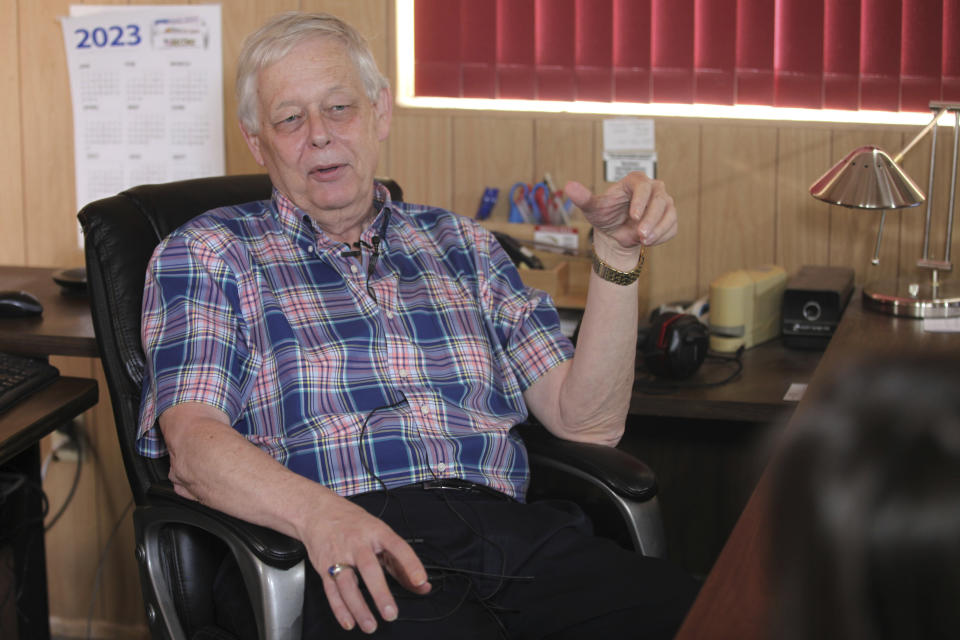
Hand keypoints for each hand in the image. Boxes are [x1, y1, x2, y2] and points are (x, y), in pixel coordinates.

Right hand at [298, 495, 430, 632]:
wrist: (319, 512)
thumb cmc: (355, 524)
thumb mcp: (381, 535)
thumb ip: (401, 562)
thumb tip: (422, 586)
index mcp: (376, 532)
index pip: (397, 547)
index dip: (410, 563)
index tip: (421, 580)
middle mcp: (357, 543)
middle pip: (369, 569)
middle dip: (380, 593)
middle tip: (391, 613)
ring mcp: (338, 555)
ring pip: (348, 584)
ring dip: (359, 607)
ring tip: (371, 625)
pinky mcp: (324, 567)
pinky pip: (331, 591)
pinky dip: (340, 609)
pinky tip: (350, 621)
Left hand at [564, 172, 677, 257]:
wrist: (613, 233)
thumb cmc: (604, 215)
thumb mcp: (592, 208)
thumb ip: (583, 197)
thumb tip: (568, 186)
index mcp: (635, 181)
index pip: (643, 186)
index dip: (640, 201)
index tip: (633, 216)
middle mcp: (654, 189)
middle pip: (660, 200)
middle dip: (651, 219)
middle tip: (641, 235)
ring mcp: (664, 203)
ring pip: (669, 213)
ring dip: (659, 229)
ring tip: (644, 240)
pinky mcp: (669, 218)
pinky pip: (672, 227)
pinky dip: (662, 236)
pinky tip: (648, 241)